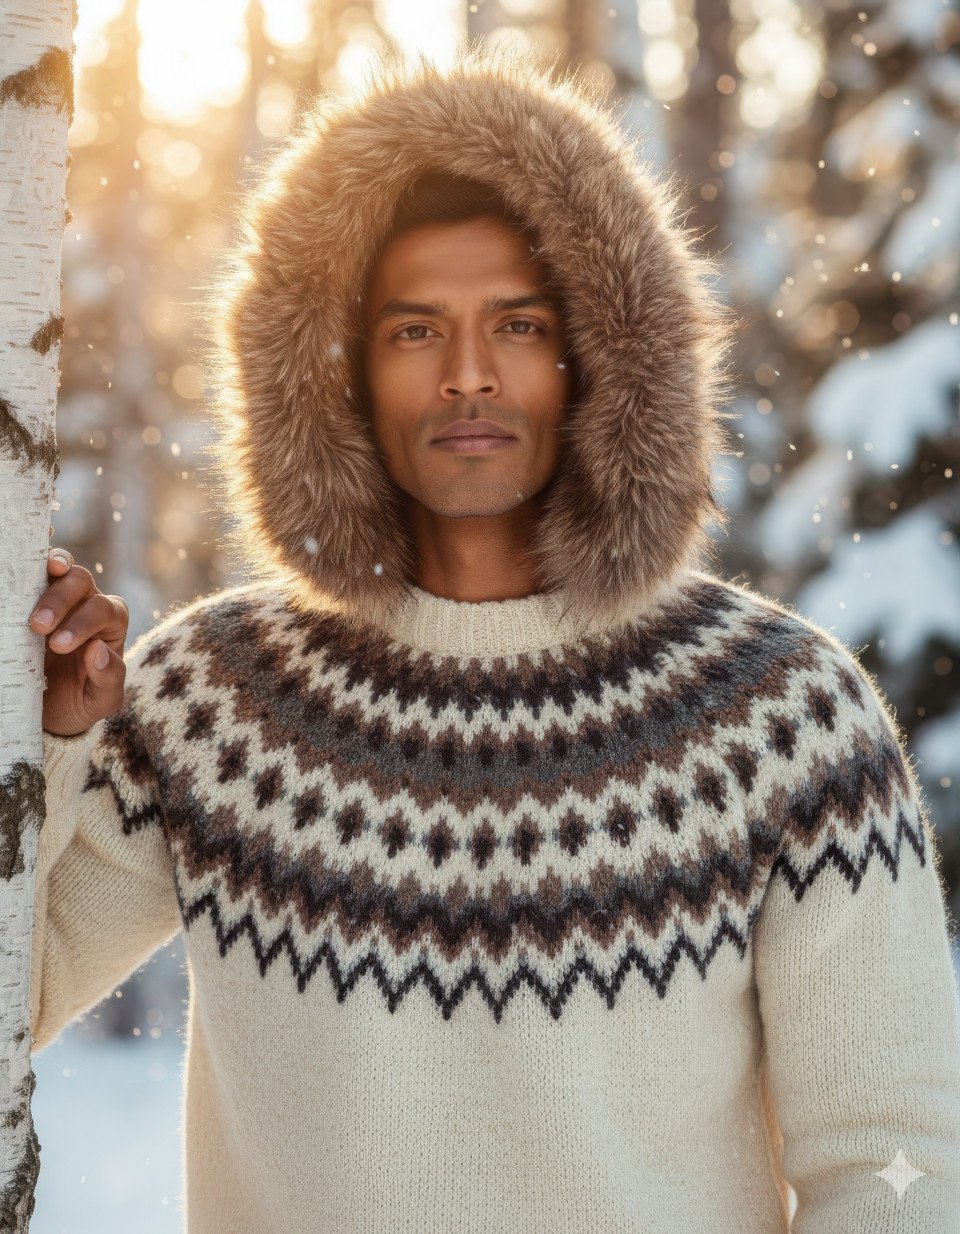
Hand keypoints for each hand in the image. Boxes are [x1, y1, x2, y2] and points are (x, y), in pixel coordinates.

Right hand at [28, 548, 128, 736]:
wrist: (45, 712)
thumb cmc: (79, 702)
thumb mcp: (101, 700)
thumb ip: (109, 678)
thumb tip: (98, 649)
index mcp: (111, 623)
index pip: (105, 610)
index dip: (83, 623)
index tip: (59, 646)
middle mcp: (87, 602)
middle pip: (80, 581)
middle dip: (59, 600)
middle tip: (37, 626)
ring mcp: (59, 596)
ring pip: (58, 568)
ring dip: (42, 579)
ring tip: (24, 596)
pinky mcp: (32, 596)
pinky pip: (34, 572)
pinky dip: (29, 566)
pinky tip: (15, 570)